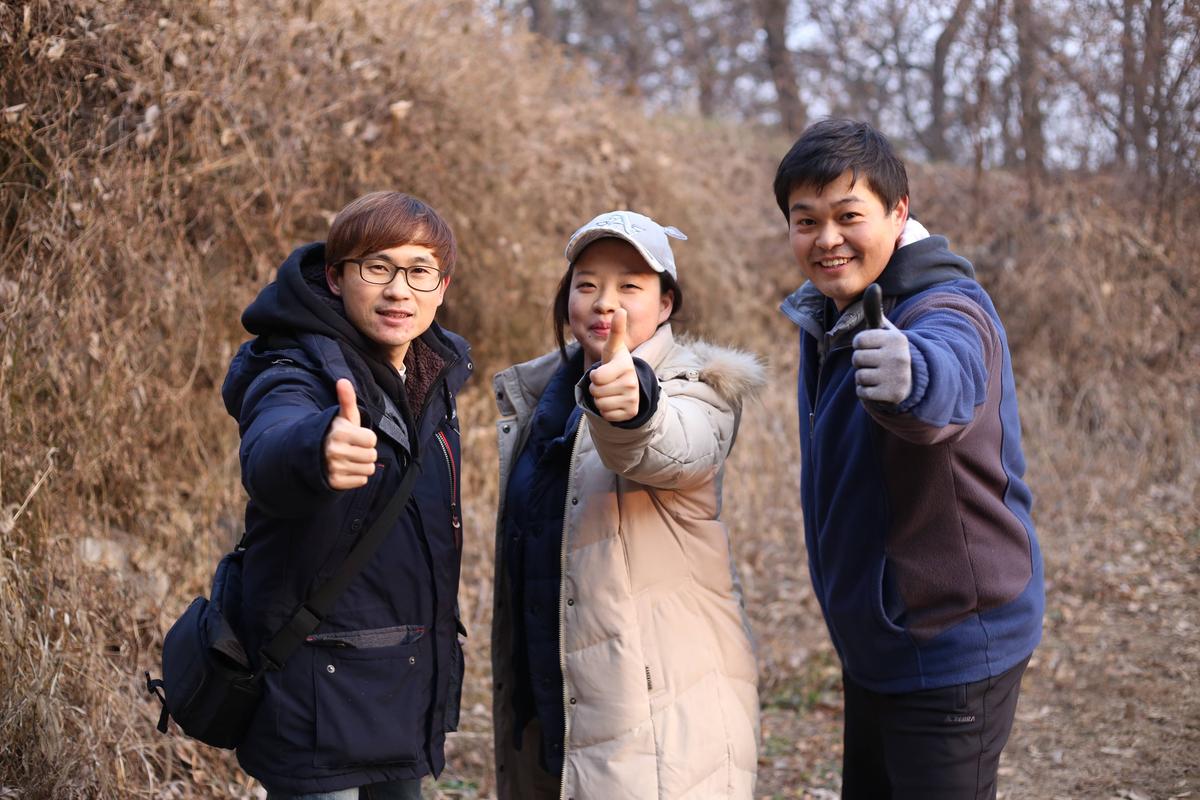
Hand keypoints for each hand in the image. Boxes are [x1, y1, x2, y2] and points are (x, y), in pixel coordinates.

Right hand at [323, 379, 377, 489]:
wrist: (315, 452)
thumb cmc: (336, 432)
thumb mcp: (343, 416)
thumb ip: (347, 399)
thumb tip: (343, 381)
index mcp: (339, 433)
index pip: (372, 440)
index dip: (367, 438)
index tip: (356, 436)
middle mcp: (335, 451)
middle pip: (372, 456)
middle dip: (366, 452)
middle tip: (353, 448)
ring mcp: (334, 468)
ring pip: (368, 470)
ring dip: (362, 464)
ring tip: (350, 458)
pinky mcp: (334, 482)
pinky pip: (361, 481)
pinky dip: (357, 476)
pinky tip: (346, 469)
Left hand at [588, 308, 639, 422]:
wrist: (630, 385)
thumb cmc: (616, 364)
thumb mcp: (613, 349)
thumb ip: (616, 331)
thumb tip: (620, 310)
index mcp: (625, 366)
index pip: (596, 378)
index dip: (594, 376)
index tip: (604, 370)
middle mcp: (632, 383)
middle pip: (596, 392)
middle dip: (596, 388)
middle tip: (607, 382)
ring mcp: (633, 399)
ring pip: (600, 405)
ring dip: (600, 400)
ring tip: (610, 391)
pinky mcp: (631, 413)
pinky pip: (606, 415)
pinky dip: (607, 411)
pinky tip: (615, 402)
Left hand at [852, 288, 911, 404]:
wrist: (911, 380)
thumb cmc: (889, 351)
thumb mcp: (885, 331)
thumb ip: (874, 311)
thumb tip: (873, 286)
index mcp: (896, 339)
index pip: (859, 341)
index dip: (862, 346)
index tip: (874, 348)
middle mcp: (899, 356)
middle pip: (857, 359)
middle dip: (862, 363)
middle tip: (877, 364)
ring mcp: (897, 376)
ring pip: (859, 376)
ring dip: (864, 378)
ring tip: (879, 375)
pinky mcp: (893, 395)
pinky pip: (862, 392)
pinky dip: (866, 392)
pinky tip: (879, 388)